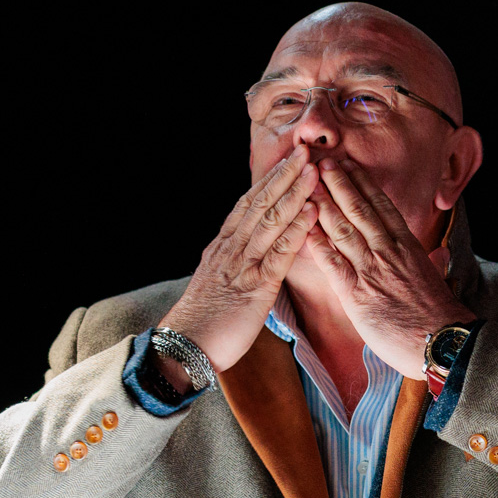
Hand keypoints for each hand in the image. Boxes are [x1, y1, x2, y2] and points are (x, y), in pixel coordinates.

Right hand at [160, 146, 321, 372]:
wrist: (184, 347)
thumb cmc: (202, 322)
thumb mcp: (216, 282)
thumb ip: (232, 263)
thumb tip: (247, 253)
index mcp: (223, 246)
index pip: (248, 204)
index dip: (269, 181)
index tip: (286, 161)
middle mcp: (231, 247)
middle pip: (260, 202)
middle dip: (283, 175)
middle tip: (303, 150)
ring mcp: (242, 264)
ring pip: (271, 220)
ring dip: (294, 193)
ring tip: (313, 170)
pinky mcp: (255, 286)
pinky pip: (279, 252)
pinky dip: (297, 229)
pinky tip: (312, 212)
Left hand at [307, 161, 472, 378]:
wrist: (443, 341)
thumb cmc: (441, 316)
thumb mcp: (438, 280)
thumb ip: (433, 263)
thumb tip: (439, 255)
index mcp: (408, 246)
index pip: (382, 207)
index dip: (363, 184)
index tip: (350, 166)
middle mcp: (388, 252)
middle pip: (359, 210)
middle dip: (339, 184)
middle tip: (323, 163)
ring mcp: (371, 270)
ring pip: (343, 229)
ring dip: (323, 204)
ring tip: (308, 184)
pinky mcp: (356, 294)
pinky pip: (331, 262)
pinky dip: (317, 243)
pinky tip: (303, 226)